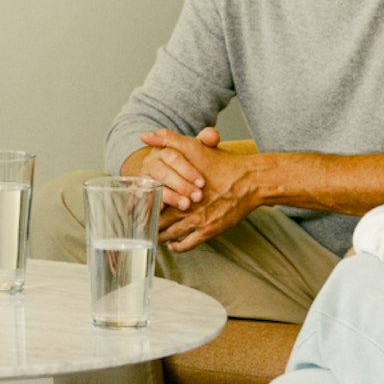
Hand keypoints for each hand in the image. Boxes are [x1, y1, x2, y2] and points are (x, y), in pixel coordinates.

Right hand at [129, 126, 222, 211]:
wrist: (170, 174)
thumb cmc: (188, 161)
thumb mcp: (197, 147)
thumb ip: (208, 138)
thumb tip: (213, 136)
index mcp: (164, 147)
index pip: (173, 156)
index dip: (187, 170)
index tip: (202, 182)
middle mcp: (151, 160)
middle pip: (163, 171)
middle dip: (181, 184)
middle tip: (198, 196)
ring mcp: (144, 175)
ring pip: (155, 184)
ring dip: (171, 196)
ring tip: (186, 205)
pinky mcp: (140, 190)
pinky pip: (144, 196)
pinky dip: (153, 202)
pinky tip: (163, 209)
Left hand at [136, 128, 265, 251]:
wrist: (250, 180)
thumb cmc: (223, 163)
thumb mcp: (194, 146)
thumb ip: (167, 139)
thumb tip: (144, 136)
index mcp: (177, 187)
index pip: (150, 200)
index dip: (140, 206)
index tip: (133, 210)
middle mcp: (185, 207)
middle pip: (157, 220)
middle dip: (148, 223)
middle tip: (140, 226)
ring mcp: (197, 221)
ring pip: (170, 235)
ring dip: (160, 236)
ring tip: (154, 235)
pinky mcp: (209, 231)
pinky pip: (186, 244)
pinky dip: (177, 246)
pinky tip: (173, 245)